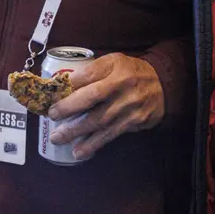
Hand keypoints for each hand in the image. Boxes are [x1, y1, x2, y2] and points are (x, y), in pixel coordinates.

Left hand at [45, 53, 163, 159]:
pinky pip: (110, 134)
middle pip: (92, 97)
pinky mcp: (134, 121)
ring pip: (99, 120)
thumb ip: (92, 71)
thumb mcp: (114, 62)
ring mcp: (129, 105)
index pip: (88, 74)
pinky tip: (79, 151)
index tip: (51, 93)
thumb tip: (62, 85)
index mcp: (115, 66)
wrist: (163, 85)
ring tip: (57, 138)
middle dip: (68, 108)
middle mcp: (123, 84)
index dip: (68, 84)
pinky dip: (93, 144)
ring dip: (76, 131)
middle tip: (51, 116)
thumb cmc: (130, 73)